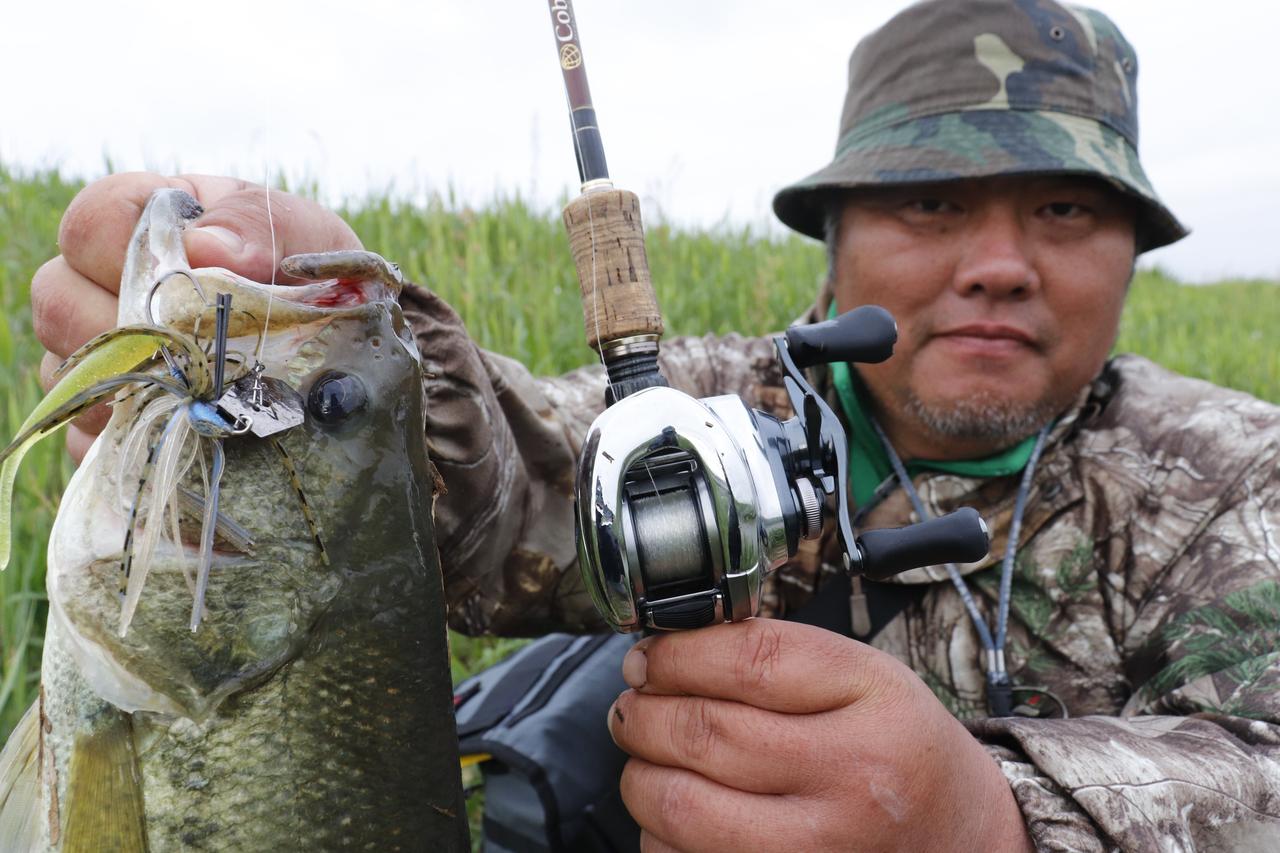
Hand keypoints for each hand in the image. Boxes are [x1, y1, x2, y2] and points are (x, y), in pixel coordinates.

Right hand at [30, 173, 360, 460]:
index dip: (118, 247)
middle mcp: (110, 285)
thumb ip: (261, 224)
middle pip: (57, 299)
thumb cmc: (320, 282)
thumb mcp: (309, 238)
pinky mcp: (117, 418)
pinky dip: (138, 434)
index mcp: (156, 226)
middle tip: (196, 347)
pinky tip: (193, 428)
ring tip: (206, 390)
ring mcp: (107, 356)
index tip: (185, 273)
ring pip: (69, 371)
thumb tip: (207, 247)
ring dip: (133, 385)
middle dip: (122, 327)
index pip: (91, 221)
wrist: (346, 359)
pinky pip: (92, 433)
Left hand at [607, 619, 1033, 852]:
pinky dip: (659, 832)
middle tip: (634, 704)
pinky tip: (676, 811)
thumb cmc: (901, 751)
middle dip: (643, 712)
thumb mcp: (868, 678)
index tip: (650, 655)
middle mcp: (852, 781)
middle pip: (704, 731)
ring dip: (640, 773)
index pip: (750, 661)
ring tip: (648, 756)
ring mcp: (819, 850)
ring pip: (680, 805)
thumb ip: (779, 654)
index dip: (677, 653)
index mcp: (875, 705)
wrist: (961, 841)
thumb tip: (669, 649)